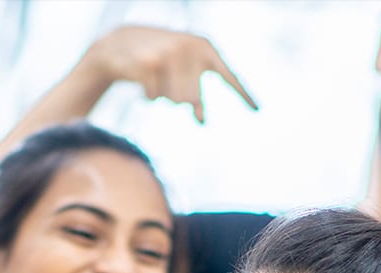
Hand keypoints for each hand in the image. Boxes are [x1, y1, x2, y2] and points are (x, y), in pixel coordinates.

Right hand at [81, 26, 256, 121]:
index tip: (258, 110)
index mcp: (205, 48)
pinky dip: (149, 95)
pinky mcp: (149, 63)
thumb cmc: (161, 62)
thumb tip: (201, 121)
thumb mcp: (182, 76)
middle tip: (168, 82)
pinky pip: (155, 98)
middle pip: (193, 100)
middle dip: (179, 99)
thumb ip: (196, 97)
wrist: (122, 42)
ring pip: (176, 102)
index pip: (229, 76)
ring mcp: (169, 54)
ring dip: (165, 97)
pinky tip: (144, 79)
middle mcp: (190, 48)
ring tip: (157, 78)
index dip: (244, 94)